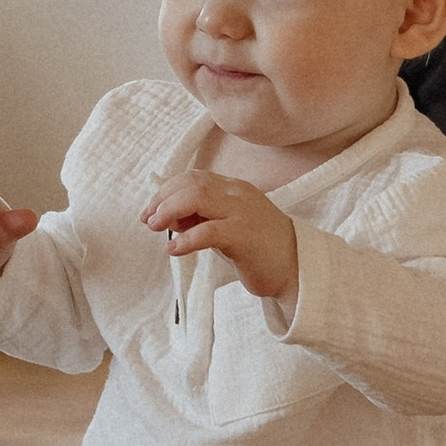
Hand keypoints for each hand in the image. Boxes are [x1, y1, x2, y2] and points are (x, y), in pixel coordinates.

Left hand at [142, 169, 298, 304]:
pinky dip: (186, 239)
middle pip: (192, 183)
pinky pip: (209, 231)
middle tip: (149, 220)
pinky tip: (174, 249)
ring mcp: (242, 212)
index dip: (166, 191)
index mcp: (234, 188)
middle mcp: (238, 194)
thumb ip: (201, 218)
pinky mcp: (244, 235)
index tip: (151, 211)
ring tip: (156, 228)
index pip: (193, 177)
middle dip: (163, 200)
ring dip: (170, 211)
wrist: (296, 268)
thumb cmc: (259, 249)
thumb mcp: (226, 227)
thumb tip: (168, 217)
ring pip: (198, 197)